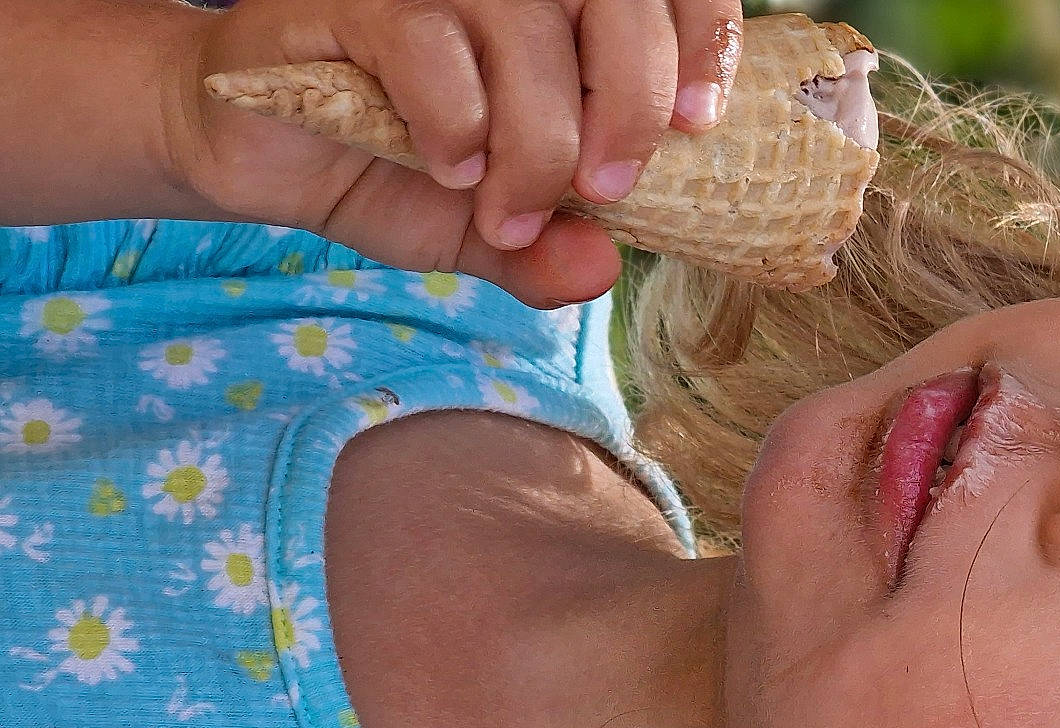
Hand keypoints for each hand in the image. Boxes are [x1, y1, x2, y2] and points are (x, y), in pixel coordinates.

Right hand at [159, 0, 744, 308]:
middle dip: (627, 101)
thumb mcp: (489, 231)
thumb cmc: (390, 166)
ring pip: (523, 24)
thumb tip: (601, 268)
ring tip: (508, 207)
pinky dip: (455, 123)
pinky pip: (429, 45)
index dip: (700, 38)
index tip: (698, 123)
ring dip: (535, 137)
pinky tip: (445, 167)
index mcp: (558, 9)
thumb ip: (549, 251)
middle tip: (605, 189)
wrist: (258, 152)